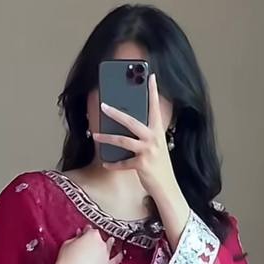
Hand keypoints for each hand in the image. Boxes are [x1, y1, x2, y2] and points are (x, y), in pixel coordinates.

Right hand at [53, 227, 122, 263]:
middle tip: (90, 241)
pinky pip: (117, 260)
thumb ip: (75, 238)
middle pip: (100, 238)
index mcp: (92, 235)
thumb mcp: (67, 244)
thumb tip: (78, 238)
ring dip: (109, 243)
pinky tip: (121, 254)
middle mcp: (101, 244)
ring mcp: (106, 256)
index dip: (87, 232)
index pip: (91, 230)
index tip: (84, 233)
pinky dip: (119, 256)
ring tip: (110, 241)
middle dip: (96, 239)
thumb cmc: (66, 262)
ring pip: (110, 246)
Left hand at [93, 74, 178, 204]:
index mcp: (157, 131)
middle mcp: (153, 139)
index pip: (155, 107)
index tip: (151, 76)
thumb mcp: (155, 146)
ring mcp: (148, 151)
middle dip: (116, 113)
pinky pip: (122, 163)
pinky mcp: (142, 165)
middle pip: (131, 122)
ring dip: (106, 138)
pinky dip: (113, 164)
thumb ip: (144, 135)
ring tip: (95, 135)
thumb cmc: (158, 166)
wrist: (167, 187)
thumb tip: (126, 125)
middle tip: (103, 105)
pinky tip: (106, 163)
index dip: (153, 91)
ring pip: (122, 141)